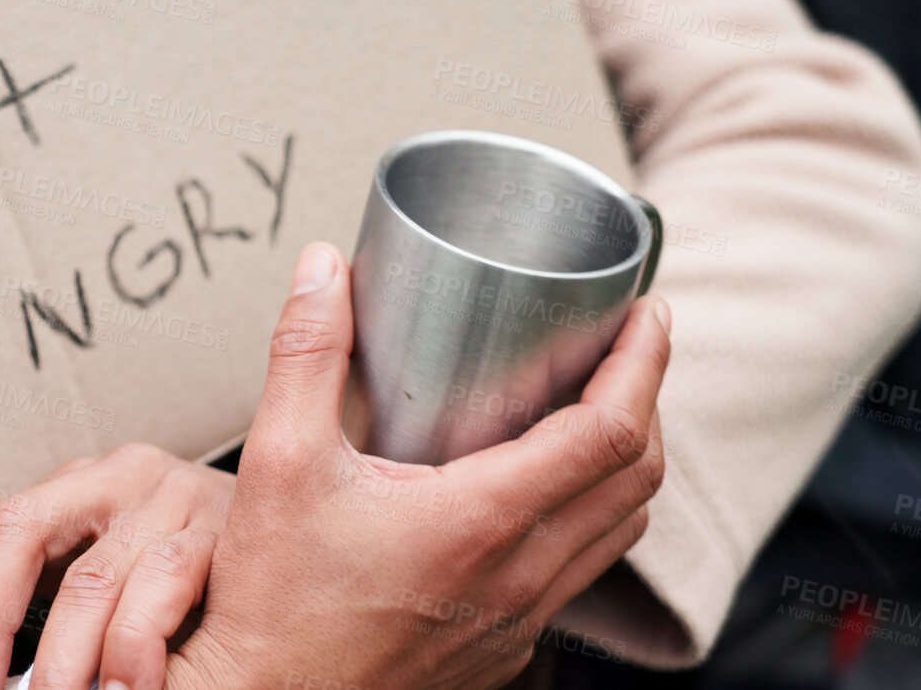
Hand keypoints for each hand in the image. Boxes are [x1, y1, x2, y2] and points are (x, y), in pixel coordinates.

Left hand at [0, 444, 233, 689]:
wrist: (312, 531)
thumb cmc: (201, 571)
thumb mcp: (111, 583)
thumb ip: (44, 615)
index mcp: (71, 491)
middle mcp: (112, 480)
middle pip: (15, 533)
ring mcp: (168, 497)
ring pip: (92, 580)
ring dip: (61, 662)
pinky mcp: (226, 526)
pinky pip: (166, 586)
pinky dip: (137, 650)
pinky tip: (126, 688)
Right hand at [167, 242, 670, 689]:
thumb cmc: (272, 604)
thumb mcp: (278, 461)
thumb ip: (306, 354)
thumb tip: (323, 269)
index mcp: (481, 521)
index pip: (612, 432)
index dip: (645, 362)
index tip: (648, 314)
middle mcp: (519, 576)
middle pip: (637, 479)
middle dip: (647, 399)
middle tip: (625, 346)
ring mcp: (518, 622)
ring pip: (618, 534)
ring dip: (624, 463)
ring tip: (592, 408)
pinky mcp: (502, 650)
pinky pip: (578, 577)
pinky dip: (587, 520)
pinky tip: (536, 492)